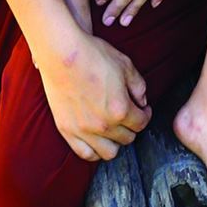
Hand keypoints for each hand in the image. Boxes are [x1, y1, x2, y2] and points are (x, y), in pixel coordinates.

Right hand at [37, 31, 149, 161]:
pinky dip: (94, 150)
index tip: (143, 109)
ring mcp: (84, 130)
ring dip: (115, 142)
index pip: (141, 123)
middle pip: (127, 138)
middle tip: (128, 115)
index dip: (145, 115)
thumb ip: (139, 86)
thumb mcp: (125, 64)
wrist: (62, 53)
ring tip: (113, 129)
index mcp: (120, 109)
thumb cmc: (93, 55)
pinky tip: (97, 138)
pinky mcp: (67, 130)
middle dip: (131, 126)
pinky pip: (85, 154)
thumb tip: (142, 102)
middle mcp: (103, 125)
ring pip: (109, 152)